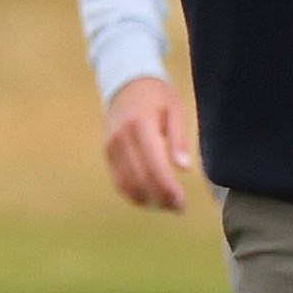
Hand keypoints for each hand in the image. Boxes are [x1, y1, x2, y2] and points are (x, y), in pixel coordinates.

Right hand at [103, 76, 193, 211]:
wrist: (126, 84)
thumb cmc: (157, 96)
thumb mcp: (174, 110)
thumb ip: (179, 139)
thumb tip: (184, 168)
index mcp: (140, 125)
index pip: (153, 165)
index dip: (167, 189)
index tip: (182, 204)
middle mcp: (121, 138)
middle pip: (139, 179)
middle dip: (160, 198)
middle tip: (179, 208)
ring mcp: (111, 146)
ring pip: (126, 184)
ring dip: (147, 200)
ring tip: (167, 206)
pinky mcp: (107, 153)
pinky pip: (119, 181)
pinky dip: (134, 194)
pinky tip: (151, 198)